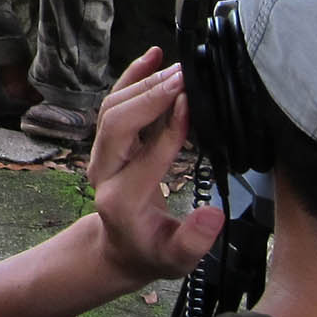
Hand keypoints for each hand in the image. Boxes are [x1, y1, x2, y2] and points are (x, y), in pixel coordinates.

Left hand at [87, 48, 223, 285]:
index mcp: (123, 200)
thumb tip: (214, 214)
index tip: (191, 103)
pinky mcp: (108, 141)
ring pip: (113, 108)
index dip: (169, 129)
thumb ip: (193, 240)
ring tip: (178, 67)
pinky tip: (152, 56)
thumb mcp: (177, 260)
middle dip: (150, 95)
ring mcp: (102, 154)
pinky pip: (114, 102)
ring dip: (143, 82)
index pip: (146, 156)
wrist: (121, 249)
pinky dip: (131, 77)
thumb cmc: (153, 253)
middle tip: (185, 76)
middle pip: (117, 122)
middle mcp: (105, 172)